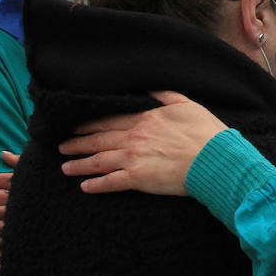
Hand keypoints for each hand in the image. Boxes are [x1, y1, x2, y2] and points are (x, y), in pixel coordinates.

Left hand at [59, 90, 228, 194]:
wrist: (214, 159)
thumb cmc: (205, 132)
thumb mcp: (187, 104)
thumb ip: (165, 95)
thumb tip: (148, 89)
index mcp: (145, 119)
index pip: (110, 121)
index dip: (90, 125)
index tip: (76, 127)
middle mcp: (134, 138)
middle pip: (98, 140)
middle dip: (77, 143)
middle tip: (61, 146)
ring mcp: (133, 158)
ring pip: (99, 161)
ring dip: (80, 164)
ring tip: (65, 168)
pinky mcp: (138, 178)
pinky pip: (111, 182)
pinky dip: (96, 185)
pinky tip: (85, 187)